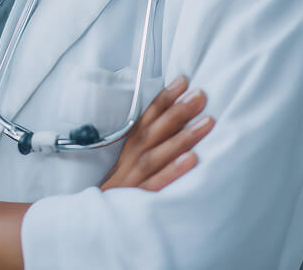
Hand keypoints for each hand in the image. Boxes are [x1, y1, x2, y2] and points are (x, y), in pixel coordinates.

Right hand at [99, 74, 214, 191]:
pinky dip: (174, 171)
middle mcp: (131, 159)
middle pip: (154, 131)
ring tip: (206, 122)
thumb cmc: (122, 188)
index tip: (183, 81)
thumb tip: (177, 120)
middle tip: (201, 95)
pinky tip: (192, 159)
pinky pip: (157, 184)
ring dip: (182, 137)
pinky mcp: (138, 201)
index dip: (164, 98)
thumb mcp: (130, 163)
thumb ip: (148, 143)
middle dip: (178, 111)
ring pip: (157, 154)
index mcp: (129, 148)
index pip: (146, 117)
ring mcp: (134, 179)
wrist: (96, 222)